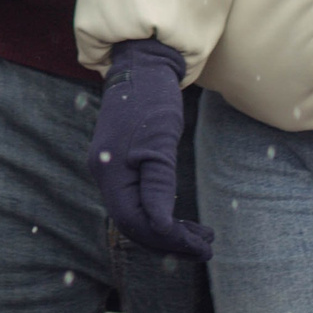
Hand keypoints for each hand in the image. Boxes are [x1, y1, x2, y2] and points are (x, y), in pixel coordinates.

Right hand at [90, 39, 214, 260]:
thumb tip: (162, 226)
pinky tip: (181, 218)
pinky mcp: (120, 164)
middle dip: (171, 240)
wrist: (141, 66)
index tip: (201, 246)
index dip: (168, 239)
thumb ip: (158, 186)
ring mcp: (110, 170)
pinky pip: (138, 201)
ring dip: (168, 230)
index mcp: (109, 172)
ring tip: (202, 236)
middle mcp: (104, 175)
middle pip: (135, 224)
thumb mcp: (160, 142)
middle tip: (207, 246)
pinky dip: (161, 214)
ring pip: (137, 215)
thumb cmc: (152, 100)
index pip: (136, 222)